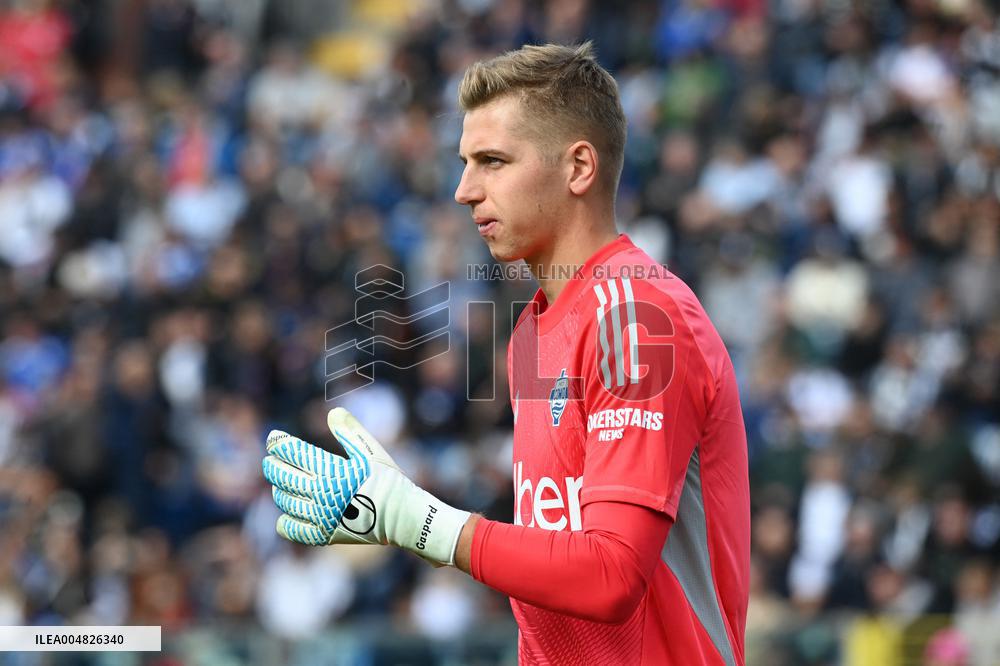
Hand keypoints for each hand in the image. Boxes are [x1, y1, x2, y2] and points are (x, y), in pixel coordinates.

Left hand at [261, 407, 470, 565]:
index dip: (280, 444)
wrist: (403, 516)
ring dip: (280, 490)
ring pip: (287, 501)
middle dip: (273, 466)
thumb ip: (350, 431)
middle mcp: (322, 494)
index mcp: (333, 470)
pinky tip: (286, 514)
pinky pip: (294, 530)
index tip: (274, 438)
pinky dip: (285, 521)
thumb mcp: (372, 452)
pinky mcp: (324, 535)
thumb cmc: (388, 480)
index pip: (295, 453)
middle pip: (284, 477)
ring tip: (281, 484)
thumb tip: (332, 412)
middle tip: (270, 460)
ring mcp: (321, 516)